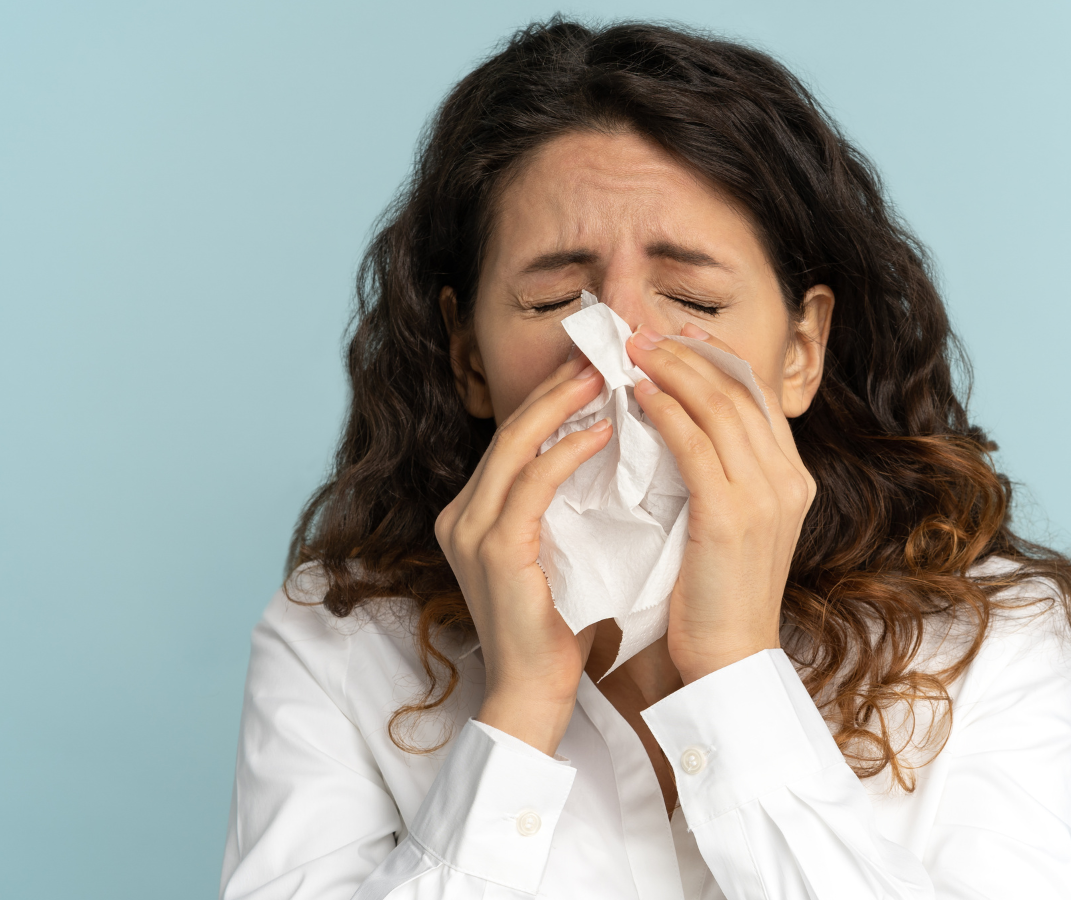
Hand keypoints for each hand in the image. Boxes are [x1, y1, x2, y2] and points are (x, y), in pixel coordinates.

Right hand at [434, 355, 612, 754]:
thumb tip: (609, 454)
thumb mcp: (560, 553)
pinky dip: (568, 452)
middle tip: (605, 351)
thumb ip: (566, 508)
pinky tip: (604, 430)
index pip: (516, 439)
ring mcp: (470, 531)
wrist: (532, 697)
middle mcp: (461, 515)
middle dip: (559, 386)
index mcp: (473, 514)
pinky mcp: (493, 551)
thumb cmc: (558, 632)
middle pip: (511, 430)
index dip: (554, 397)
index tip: (597, 365)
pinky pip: (532, 485)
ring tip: (608, 374)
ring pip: (517, 446)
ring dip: (564, 405)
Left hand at [625, 325, 816, 682]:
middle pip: (740, 389)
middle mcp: (788, 480)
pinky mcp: (732, 515)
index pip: (756, 396)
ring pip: (719, 407)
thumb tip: (679, 427)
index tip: (677, 332)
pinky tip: (639, 396)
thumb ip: (719, 476)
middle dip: (688, 351)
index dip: (715, 357)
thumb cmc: (716, 599)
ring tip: (633, 351)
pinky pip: (696, 445)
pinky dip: (667, 412)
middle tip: (642, 330)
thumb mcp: (730, 526)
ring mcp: (766, 496)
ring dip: (672, 370)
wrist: (728, 661)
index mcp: (792, 479)